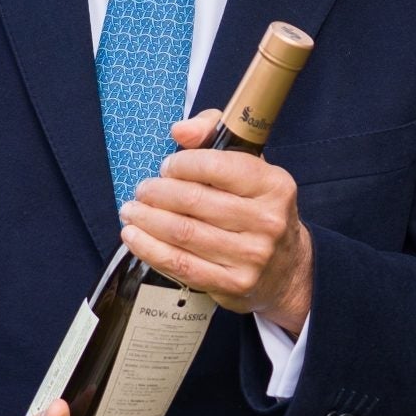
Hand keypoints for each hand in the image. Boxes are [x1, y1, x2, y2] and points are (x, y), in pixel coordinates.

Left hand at [118, 109, 314, 334]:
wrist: (285, 268)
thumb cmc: (256, 207)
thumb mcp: (248, 164)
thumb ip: (213, 133)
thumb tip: (180, 131)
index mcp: (273, 184)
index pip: (217, 166)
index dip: (182, 164)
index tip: (166, 167)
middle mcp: (267, 220)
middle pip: (194, 201)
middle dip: (158, 193)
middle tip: (142, 190)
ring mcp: (252, 256)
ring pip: (183, 233)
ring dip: (147, 220)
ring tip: (131, 211)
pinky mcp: (234, 283)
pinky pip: (180, 264)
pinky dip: (150, 249)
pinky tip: (134, 237)